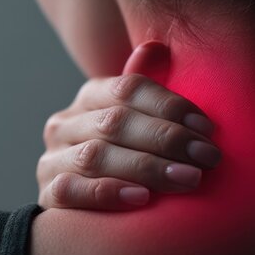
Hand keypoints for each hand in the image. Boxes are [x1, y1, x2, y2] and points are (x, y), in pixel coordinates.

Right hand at [37, 73, 218, 209]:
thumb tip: (156, 46)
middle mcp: (64, 124)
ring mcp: (52, 159)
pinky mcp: (47, 194)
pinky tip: (142, 198)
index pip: (128, 89)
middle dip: (167, 139)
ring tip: (187, 179)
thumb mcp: (140, 124)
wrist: (90, 208)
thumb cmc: (127, 159)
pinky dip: (107, 192)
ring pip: (95, 156)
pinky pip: (71, 191)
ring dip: (146, 167)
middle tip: (207, 157)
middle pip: (115, 122)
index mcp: (89, 97)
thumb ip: (147, 92)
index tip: (207, 129)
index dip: (169, 106)